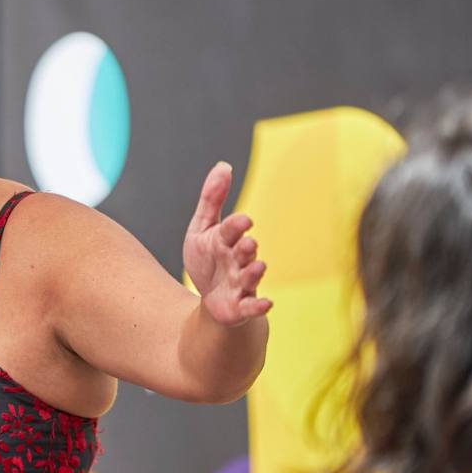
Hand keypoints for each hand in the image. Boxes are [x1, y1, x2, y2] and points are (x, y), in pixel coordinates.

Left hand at [182, 161, 271, 326]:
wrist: (213, 299)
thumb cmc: (209, 260)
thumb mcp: (203, 228)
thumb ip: (212, 199)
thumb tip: (224, 165)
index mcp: (227, 240)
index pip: (231, 230)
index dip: (236, 226)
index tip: (243, 220)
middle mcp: (237, 261)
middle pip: (243, 253)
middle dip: (245, 248)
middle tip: (248, 243)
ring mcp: (240, 284)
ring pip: (249, 278)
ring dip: (253, 273)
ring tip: (258, 267)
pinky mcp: (239, 306)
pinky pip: (250, 307)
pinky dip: (258, 306)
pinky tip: (268, 303)